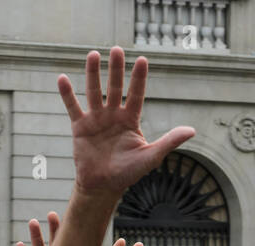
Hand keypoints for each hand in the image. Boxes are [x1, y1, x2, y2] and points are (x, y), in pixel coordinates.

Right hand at [59, 47, 193, 195]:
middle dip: (116, 69)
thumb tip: (192, 131)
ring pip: (94, 92)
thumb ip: (169, 141)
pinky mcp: (80, 127)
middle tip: (116, 49)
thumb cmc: (128, 173)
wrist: (103, 187)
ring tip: (93, 55)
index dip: (139, 78)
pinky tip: (62, 79)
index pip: (136, 94)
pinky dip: (67, 94)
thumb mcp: (151, 157)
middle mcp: (113, 115)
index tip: (142, 60)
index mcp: (130, 119)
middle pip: (115, 87)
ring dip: (93, 73)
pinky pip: (73, 107)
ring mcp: (96, 119)